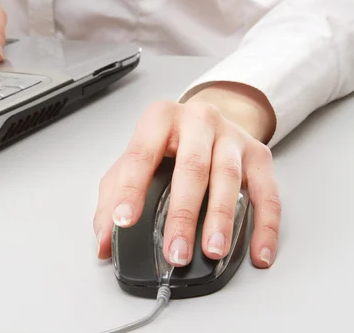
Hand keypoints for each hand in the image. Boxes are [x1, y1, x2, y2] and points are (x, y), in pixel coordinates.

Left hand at [93, 82, 281, 267]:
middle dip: (181, 214)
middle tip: (175, 251)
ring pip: (228, 177)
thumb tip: (103, 242)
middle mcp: (198, 120)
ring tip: (212, 250)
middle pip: (191, 167)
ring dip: (221, 218)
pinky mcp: (258, 154)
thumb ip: (113, 198)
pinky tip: (257, 252)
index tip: (124, 221)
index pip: (140, 155)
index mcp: (160, 119)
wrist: (209, 119)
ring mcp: (231, 135)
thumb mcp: (134, 160)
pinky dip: (264, 225)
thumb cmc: (168, 144)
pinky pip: (267, 192)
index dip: (130, 190)